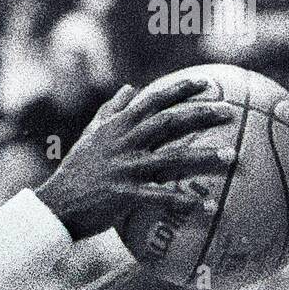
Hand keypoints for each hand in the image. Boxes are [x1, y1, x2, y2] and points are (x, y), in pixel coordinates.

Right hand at [36, 78, 235, 239]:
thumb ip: (110, 111)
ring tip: (232, 157)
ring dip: (204, 156)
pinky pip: (161, 197)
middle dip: (201, 114)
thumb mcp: (90, 135)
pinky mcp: (125, 195)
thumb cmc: (75, 170)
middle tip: (229, 113)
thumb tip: (129, 87)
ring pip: (172, 158)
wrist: (56, 204)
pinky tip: (208, 207)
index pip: (152, 101)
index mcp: (116, 127)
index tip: (206, 83)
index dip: (180, 90)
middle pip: (169, 122)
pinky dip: (185, 201)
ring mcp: (125, 168)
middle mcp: (123, 143)